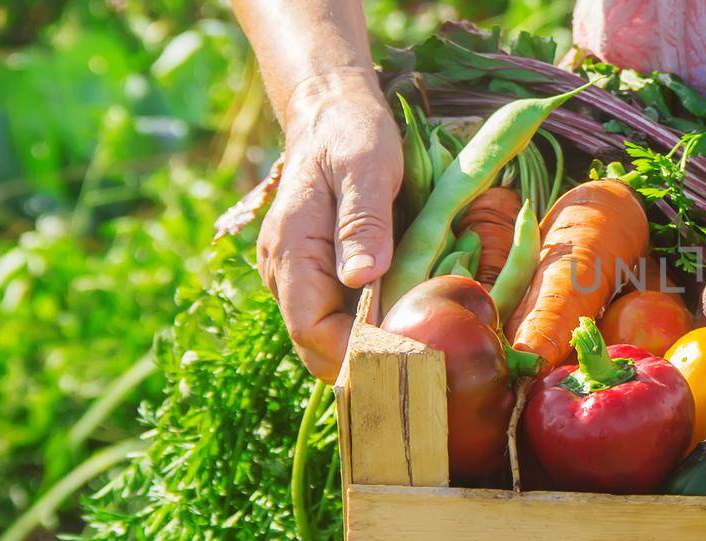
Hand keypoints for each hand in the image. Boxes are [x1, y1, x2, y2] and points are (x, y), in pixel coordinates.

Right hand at [256, 69, 400, 382]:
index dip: (354, 353)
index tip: (404, 358)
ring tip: (420, 351)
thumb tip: (362, 280)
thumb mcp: (367, 169)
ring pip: (325, 336)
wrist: (333, 114)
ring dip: (367, 350)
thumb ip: (363, 223)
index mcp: (292, 249)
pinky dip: (368, 329)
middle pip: (315, 345)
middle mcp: (284, 270)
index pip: (310, 328)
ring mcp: (296, 275)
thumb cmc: (353, 137)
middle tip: (421, 366)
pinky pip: (336, 316)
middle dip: (362, 363)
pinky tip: (406, 325)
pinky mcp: (316, 274)